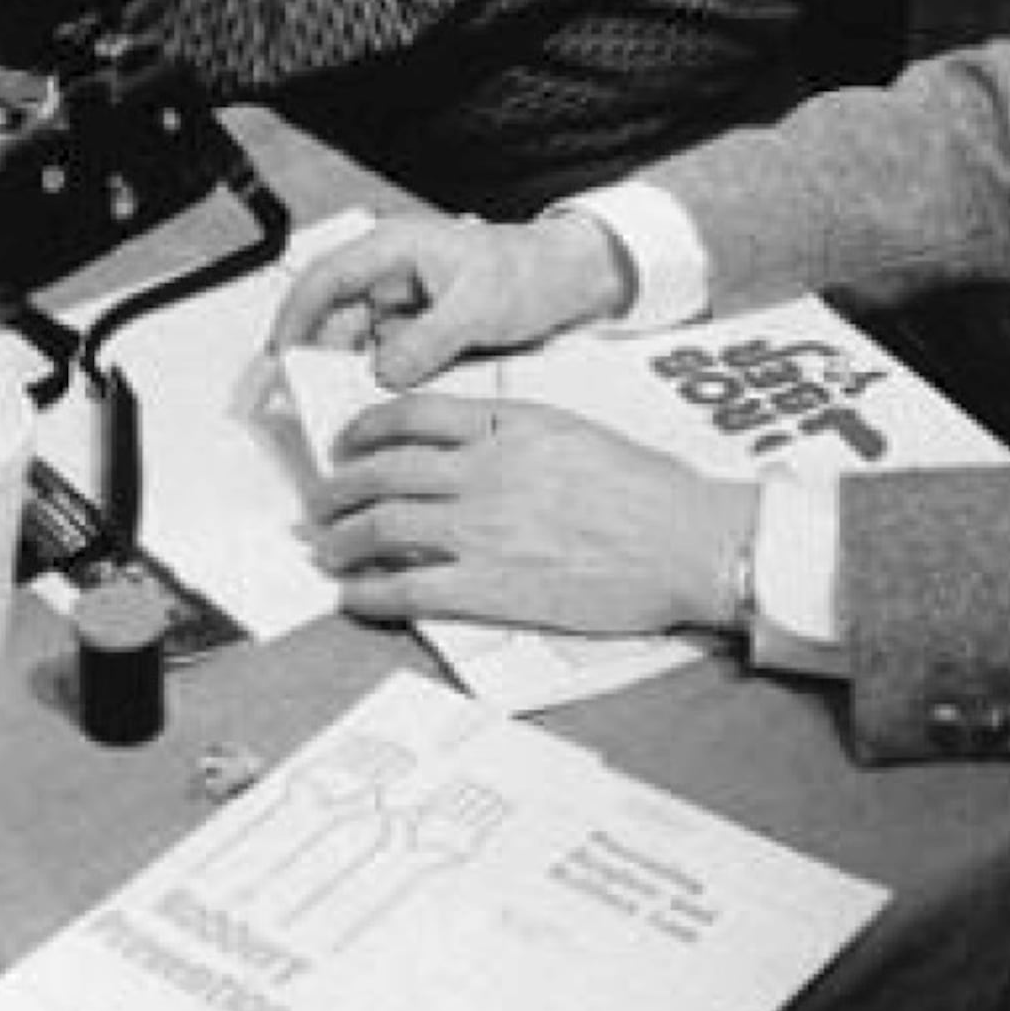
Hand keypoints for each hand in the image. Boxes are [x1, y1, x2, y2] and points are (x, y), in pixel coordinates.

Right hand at [273, 211, 627, 386]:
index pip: (324, 281)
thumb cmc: (529, 271)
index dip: (293, 320)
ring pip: (354, 347)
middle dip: (315, 362)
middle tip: (300, 404)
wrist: (571, 279)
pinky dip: (377, 385)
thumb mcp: (480, 305)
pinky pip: (384, 362)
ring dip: (347, 379)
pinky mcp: (416, 333)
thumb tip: (384, 372)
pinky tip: (377, 411)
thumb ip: (429, 340)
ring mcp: (401, 306)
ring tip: (339, 416)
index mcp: (393, 249)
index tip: (279, 361)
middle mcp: (388, 276)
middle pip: (331, 320)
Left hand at [311, 394, 751, 636]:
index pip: (412, 414)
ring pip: (381, 525)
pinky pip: (406, 589)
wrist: (688, 540)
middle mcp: (484, 469)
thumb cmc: (650, 490)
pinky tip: (353, 596)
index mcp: (508, 424)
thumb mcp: (575, 432)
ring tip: (326, 548)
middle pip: (382, 471)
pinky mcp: (490, 587)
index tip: (349, 442)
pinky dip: (368, 592)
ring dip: (340, 538)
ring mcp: (483, 528)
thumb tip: (471, 446)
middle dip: (338, 487)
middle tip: (321, 500)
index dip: (366, 428)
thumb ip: (516, 434)